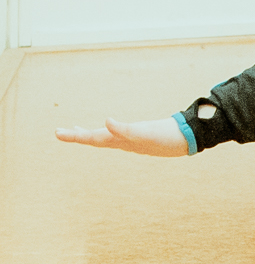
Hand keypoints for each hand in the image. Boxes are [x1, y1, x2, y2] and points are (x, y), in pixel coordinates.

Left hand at [56, 117, 189, 156]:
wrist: (187, 140)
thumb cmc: (165, 136)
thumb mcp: (144, 132)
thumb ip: (124, 129)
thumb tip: (106, 121)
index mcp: (120, 140)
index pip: (92, 138)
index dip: (75, 136)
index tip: (57, 133)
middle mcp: (123, 141)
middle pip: (95, 139)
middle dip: (77, 136)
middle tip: (59, 133)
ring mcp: (131, 140)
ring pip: (104, 138)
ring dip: (90, 134)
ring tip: (78, 131)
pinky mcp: (139, 137)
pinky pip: (117, 135)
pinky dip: (108, 131)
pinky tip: (111, 128)